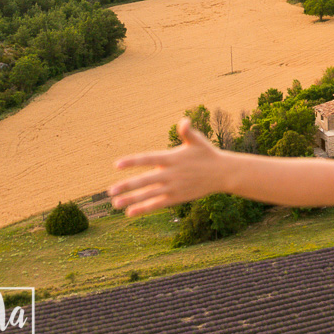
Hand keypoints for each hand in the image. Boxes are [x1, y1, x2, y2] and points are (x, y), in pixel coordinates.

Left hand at [108, 118, 227, 216]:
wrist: (223, 173)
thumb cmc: (207, 154)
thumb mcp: (198, 140)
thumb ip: (187, 131)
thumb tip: (184, 121)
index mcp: (173, 158)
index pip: (148, 159)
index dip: (132, 162)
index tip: (116, 164)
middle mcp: (171, 174)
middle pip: (145, 180)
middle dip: (127, 186)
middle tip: (110, 191)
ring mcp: (174, 187)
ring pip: (149, 195)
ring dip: (132, 200)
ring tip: (115, 204)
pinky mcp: (177, 197)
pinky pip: (158, 204)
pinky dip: (144, 208)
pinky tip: (131, 212)